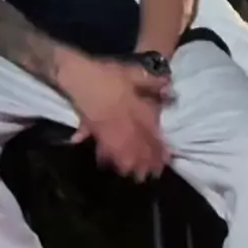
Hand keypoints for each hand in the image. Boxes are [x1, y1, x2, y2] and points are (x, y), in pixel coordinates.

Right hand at [59, 57, 170, 181]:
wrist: (80, 78)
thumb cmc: (108, 75)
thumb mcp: (134, 73)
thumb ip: (152, 82)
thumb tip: (168, 84)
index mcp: (138, 114)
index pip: (152, 137)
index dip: (160, 151)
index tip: (166, 161)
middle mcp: (125, 127)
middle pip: (138, 150)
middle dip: (146, 164)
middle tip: (152, 174)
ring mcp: (109, 132)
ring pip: (121, 154)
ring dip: (128, 165)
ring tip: (133, 174)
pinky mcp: (94, 131)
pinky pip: (102, 149)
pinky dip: (106, 157)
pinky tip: (106, 162)